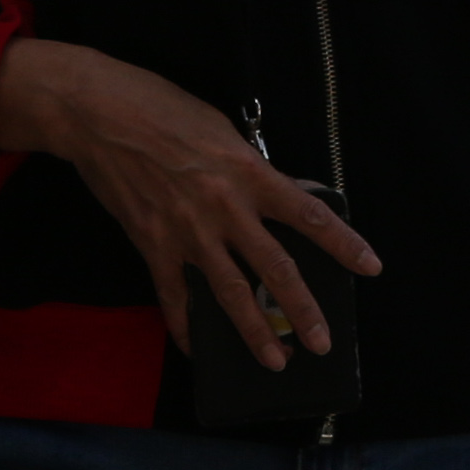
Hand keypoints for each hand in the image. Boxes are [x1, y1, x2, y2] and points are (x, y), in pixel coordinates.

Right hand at [0, 35, 375, 359]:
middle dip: (302, 311)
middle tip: (322, 343)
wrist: (98, 114)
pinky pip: (174, 297)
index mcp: (249, 173)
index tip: (371, 267)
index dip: (345, 244)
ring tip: (275, 361)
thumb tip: (284, 193)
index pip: (310, 215)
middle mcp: (225, 208)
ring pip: (230, 293)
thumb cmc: (161, 109)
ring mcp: (187, 231)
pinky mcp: (152, 244)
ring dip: (254, 332)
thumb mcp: (223, 130)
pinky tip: (198, 348)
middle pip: (275, 268)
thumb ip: (254, 168)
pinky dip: (186, 326)